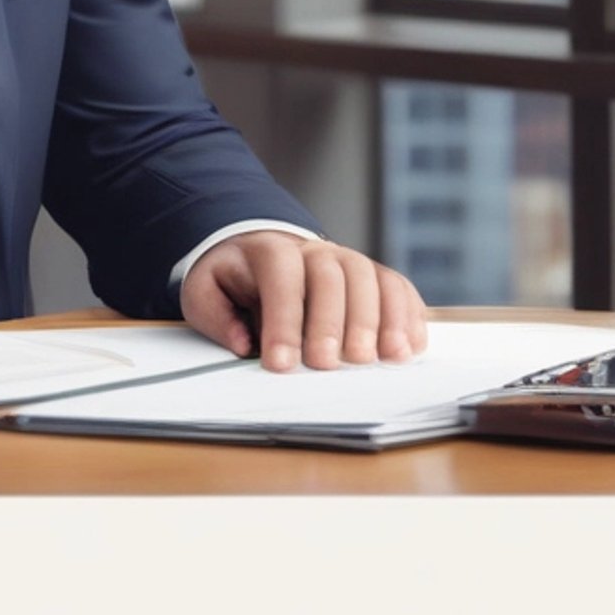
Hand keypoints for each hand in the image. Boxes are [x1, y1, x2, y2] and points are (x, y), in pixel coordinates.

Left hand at [180, 233, 426, 371]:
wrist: (259, 252)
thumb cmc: (235, 280)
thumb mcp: (206, 291)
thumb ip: (215, 314)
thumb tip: (243, 342)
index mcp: (268, 250)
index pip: (280, 278)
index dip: (282, 320)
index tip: (281, 364)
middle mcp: (312, 249)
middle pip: (330, 275)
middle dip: (331, 321)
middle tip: (327, 364)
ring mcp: (346, 260)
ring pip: (369, 277)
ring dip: (378, 319)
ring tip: (380, 359)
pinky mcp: (373, 277)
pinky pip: (397, 287)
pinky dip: (407, 315)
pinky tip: (407, 348)